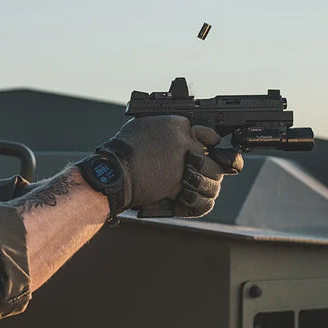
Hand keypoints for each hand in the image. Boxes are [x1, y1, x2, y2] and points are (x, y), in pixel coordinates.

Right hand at [98, 116, 240, 217]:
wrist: (113, 170)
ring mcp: (185, 167)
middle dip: (210, 168)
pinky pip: (202, 198)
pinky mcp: (179, 188)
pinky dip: (200, 202)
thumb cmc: (123, 148)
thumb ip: (168, 129)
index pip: (211, 134)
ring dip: (207, 185)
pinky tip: (193, 199)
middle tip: (202, 173)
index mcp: (179, 126)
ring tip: (197, 187)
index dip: (210, 144)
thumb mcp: (146, 125)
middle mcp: (186, 144)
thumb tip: (178, 132)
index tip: (207, 149)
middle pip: (214, 159)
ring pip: (213, 179)